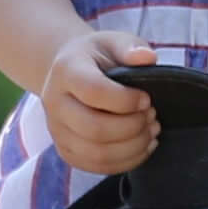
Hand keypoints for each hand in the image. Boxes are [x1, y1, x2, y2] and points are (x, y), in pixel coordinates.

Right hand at [41, 30, 159, 173]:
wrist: (68, 73)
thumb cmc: (96, 57)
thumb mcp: (112, 41)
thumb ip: (130, 47)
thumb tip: (147, 58)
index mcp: (66, 71)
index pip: (94, 92)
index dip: (127, 100)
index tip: (147, 98)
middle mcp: (54, 103)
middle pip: (94, 129)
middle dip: (132, 127)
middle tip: (152, 116)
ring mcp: (57, 131)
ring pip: (97, 154)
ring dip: (133, 147)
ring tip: (151, 131)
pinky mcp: (65, 151)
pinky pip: (96, 167)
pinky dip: (126, 162)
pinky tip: (142, 146)